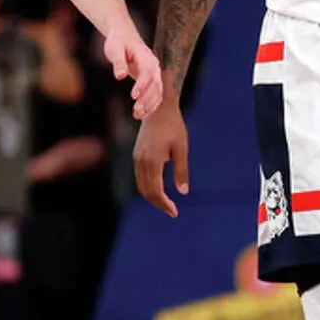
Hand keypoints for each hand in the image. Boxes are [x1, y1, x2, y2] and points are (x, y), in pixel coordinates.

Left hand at [105, 29, 164, 119]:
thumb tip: (120, 76)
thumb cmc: (118, 43)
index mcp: (146, 56)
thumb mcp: (115, 49)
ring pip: (158, 92)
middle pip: (155, 84)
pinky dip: (151, 106)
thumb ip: (118, 62)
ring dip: (149, 105)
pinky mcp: (152, 81)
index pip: (147, 72)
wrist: (125, 37)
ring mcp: (155, 74)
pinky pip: (156, 95)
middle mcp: (154, 66)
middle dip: (147, 99)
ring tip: (137, 115)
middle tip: (136, 111)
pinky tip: (141, 114)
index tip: (133, 95)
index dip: (142, 85)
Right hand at [133, 101, 189, 217]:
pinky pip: (140, 177)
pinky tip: (159, 190)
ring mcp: (136, 158)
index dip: (164, 204)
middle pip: (146, 191)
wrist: (158, 107)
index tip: (174, 212)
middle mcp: (141, 161)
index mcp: (152, 160)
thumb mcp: (181, 148)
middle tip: (172, 211)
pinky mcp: (136, 155)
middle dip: (159, 203)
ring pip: (141, 185)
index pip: (156, 191)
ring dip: (153, 197)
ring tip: (167, 204)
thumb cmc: (173, 126)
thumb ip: (181, 171)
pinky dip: (148, 187)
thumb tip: (183, 192)